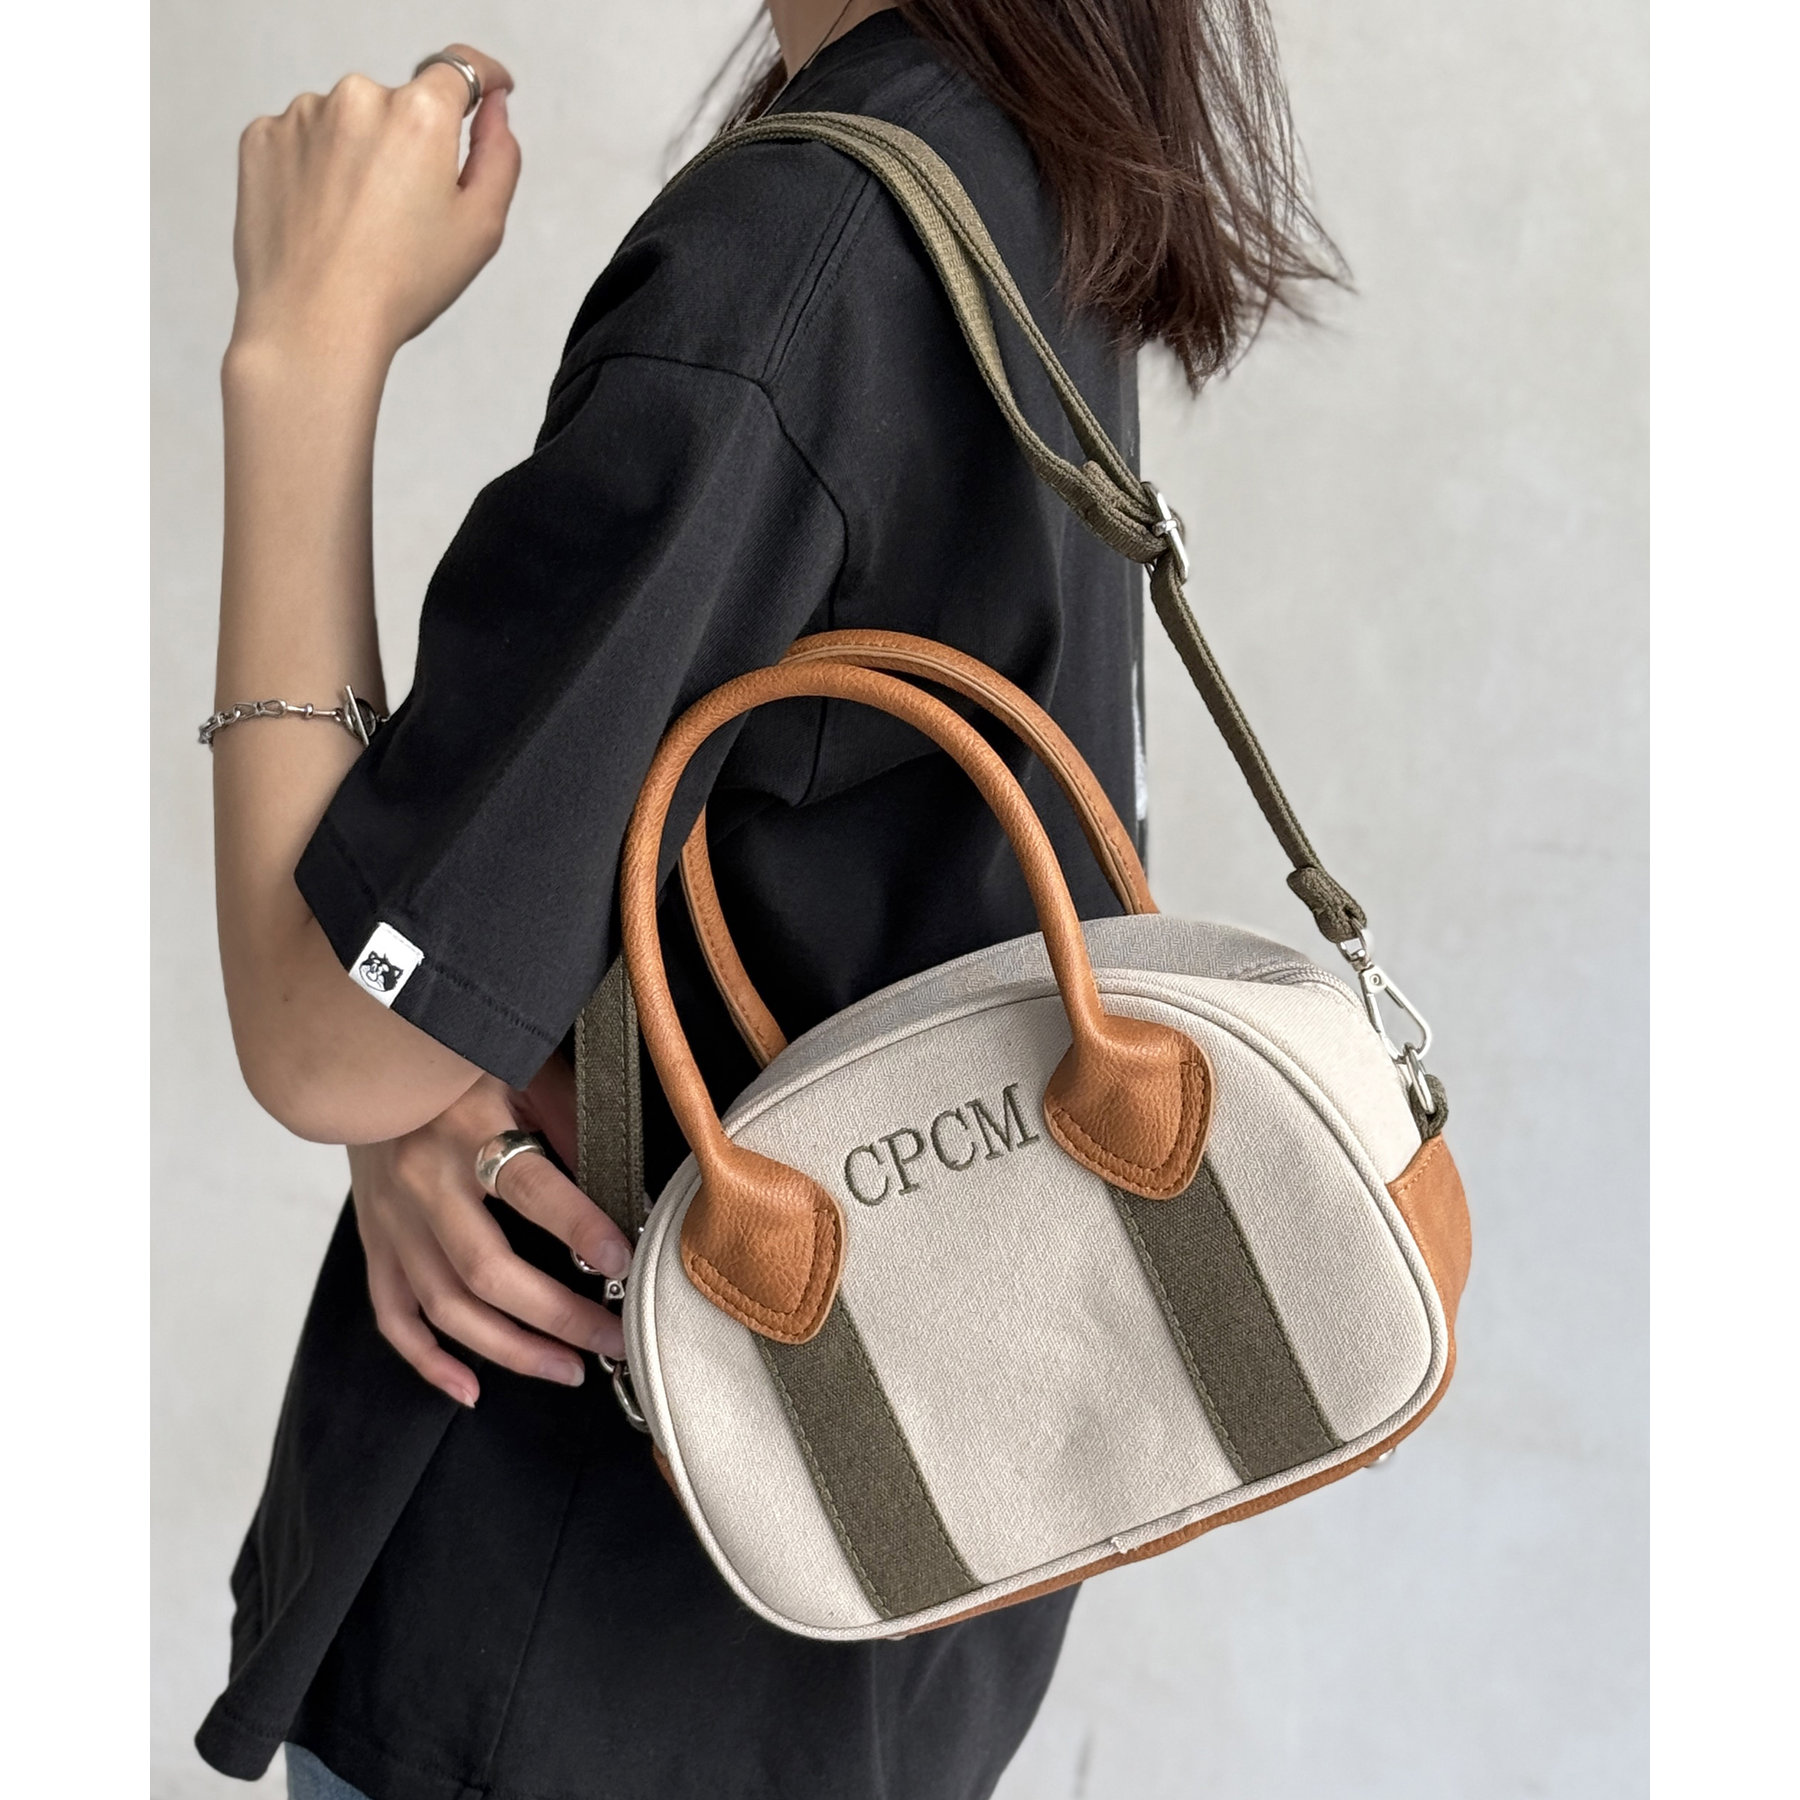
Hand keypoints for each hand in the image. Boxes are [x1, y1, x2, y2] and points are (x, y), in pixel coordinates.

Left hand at [230, 43, 520, 364]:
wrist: (314, 323)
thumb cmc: (396, 286)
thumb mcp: (481, 227)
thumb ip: (500, 155)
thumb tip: (494, 110)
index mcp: (418, 115)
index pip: (459, 69)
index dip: (483, 79)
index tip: (490, 90)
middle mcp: (357, 99)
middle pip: (398, 106)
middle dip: (409, 144)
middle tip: (408, 215)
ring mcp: (302, 116)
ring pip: (347, 124)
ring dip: (358, 158)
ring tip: (359, 226)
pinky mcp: (262, 139)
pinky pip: (302, 141)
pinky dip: (316, 171)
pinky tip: (325, 220)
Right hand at [349, 1064, 631, 1405]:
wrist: (360, 1047)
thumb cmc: (457, 1056)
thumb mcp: (523, 1067)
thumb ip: (570, 1123)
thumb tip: (622, 1189)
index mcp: (467, 1126)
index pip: (529, 1188)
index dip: (579, 1229)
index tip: (623, 1260)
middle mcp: (423, 1181)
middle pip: (487, 1271)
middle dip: (559, 1317)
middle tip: (614, 1339)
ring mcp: (391, 1218)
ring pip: (446, 1307)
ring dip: (511, 1350)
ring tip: (570, 1369)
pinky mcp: (373, 1240)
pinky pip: (393, 1316)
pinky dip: (428, 1361)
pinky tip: (471, 1388)